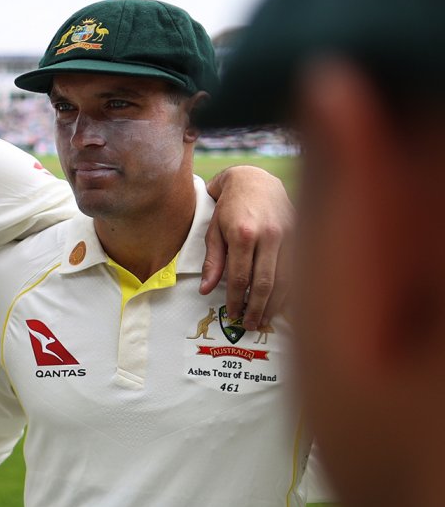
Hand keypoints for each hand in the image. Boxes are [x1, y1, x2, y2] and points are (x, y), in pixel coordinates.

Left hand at [201, 165, 292, 329]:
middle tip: (250, 325)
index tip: (232, 314)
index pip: (239, 277)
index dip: (235, 300)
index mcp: (243, 234)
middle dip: (257, 308)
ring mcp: (290, 235)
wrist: (255, 180)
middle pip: (265, 283)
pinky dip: (291, 290)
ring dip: (275, 304)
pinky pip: (299, 270)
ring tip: (264, 319)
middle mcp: (270, 235)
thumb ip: (212, 261)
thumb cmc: (229, 208)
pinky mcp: (302, 236)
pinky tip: (283, 303)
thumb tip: (205, 290)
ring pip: (286, 280)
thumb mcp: (214, 231)